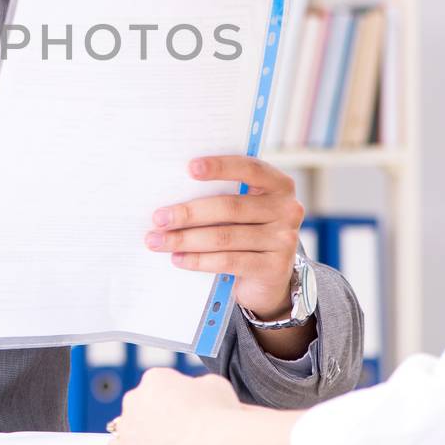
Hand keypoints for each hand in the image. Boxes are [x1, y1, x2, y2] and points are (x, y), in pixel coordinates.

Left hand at [95, 369, 242, 444]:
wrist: (215, 444)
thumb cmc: (220, 414)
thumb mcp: (214, 385)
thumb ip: (196, 385)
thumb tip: (194, 391)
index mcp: (155, 378)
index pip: (156, 390)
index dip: (170, 405)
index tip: (182, 416)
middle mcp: (135, 397)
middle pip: (140, 409)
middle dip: (154, 421)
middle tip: (175, 435)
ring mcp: (126, 424)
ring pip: (128, 430)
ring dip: (141, 439)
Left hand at [145, 155, 303, 320]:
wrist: (268, 278)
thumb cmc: (246, 232)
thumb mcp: (242, 211)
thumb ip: (223, 195)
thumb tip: (174, 193)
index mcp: (279, 185)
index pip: (250, 168)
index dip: (220, 167)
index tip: (190, 168)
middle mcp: (287, 209)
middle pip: (230, 207)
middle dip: (188, 213)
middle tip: (159, 218)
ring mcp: (284, 240)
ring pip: (224, 237)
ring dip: (185, 239)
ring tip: (158, 241)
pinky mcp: (274, 268)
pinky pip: (228, 261)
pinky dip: (199, 260)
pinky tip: (178, 259)